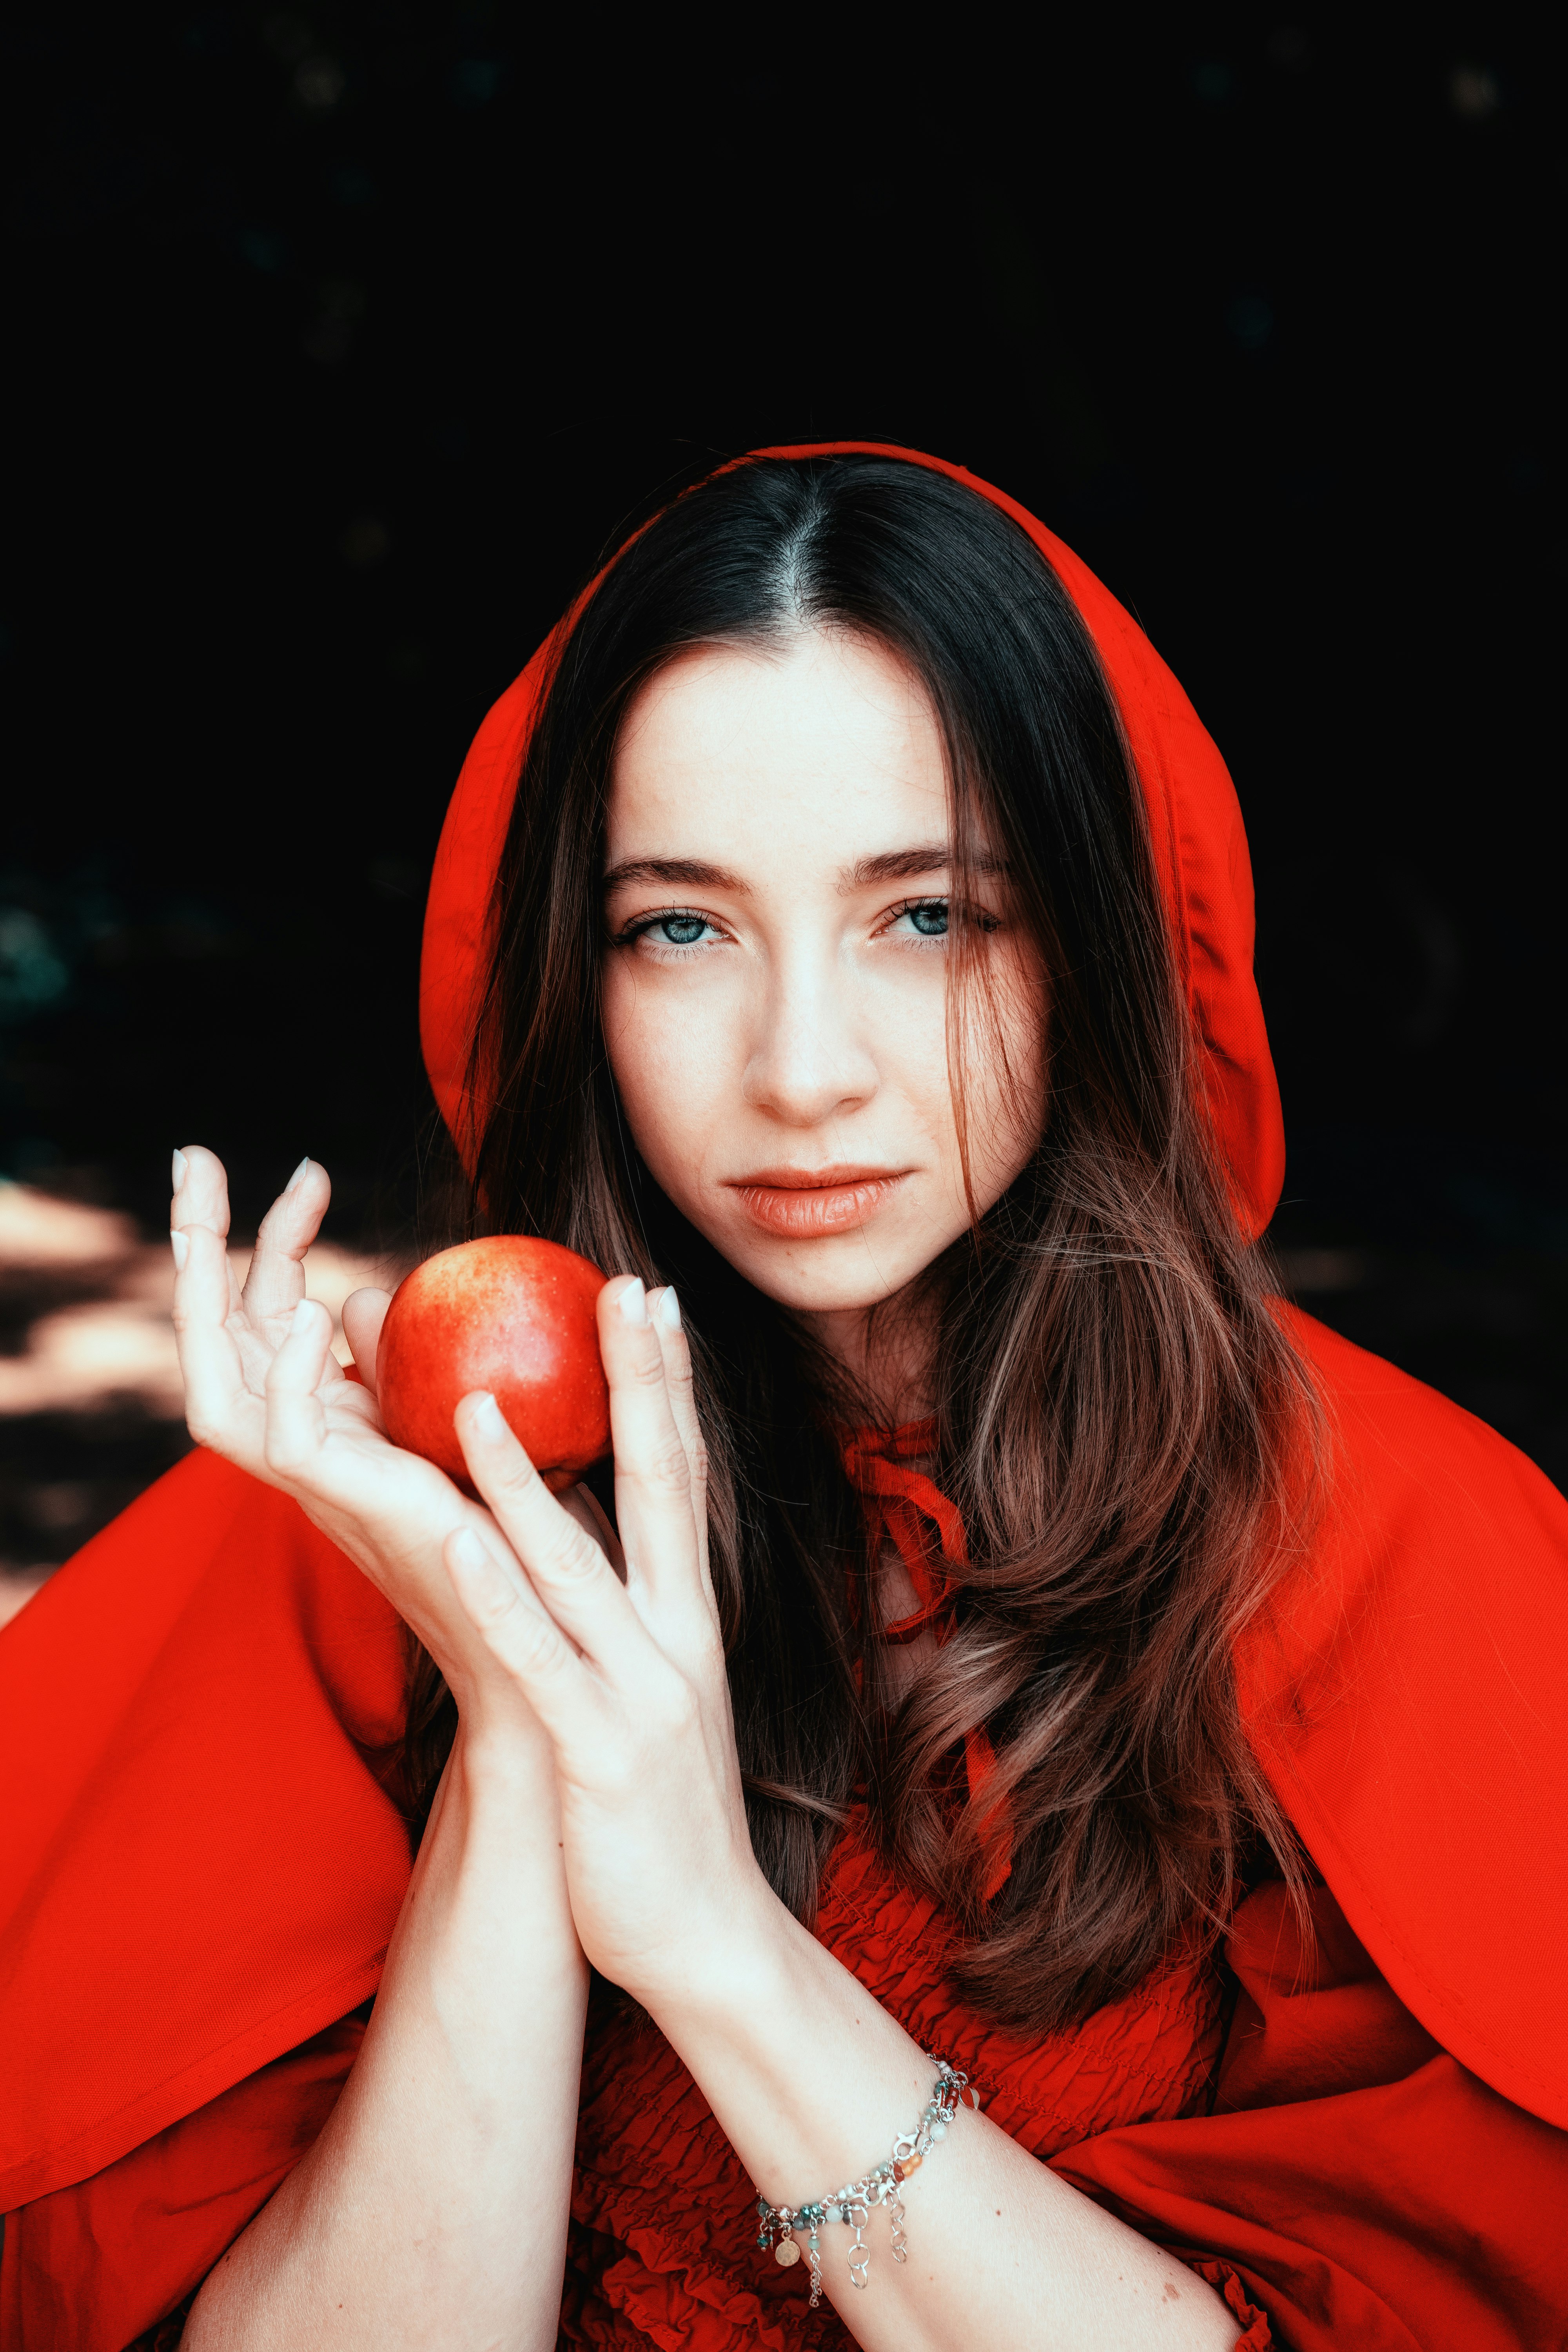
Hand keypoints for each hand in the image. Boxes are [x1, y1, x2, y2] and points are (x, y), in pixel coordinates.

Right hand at [168, 1144, 604, 1733]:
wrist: (547, 1640)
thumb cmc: (531, 1533)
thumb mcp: (479, 1416)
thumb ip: (427, 1361)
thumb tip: (380, 1296)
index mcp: (338, 1424)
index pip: (274, 1320)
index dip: (276, 1246)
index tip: (313, 1171)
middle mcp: (309, 1448)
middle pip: (218, 1336)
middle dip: (196, 1247)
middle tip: (194, 1154)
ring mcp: (316, 1481)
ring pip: (213, 1379)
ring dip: (204, 1288)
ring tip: (215, 1204)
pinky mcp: (342, 1510)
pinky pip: (282, 1434)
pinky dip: (290, 1371)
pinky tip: (316, 1311)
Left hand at [440, 1274, 771, 2005]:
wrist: (710, 1940)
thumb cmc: (664, 1813)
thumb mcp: (653, 1694)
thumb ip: (623, 1614)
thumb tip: (577, 1535)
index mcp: (688, 1619)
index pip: (686, 1476)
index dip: (671, 1384)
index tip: (654, 1297)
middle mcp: (676, 1637)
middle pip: (664, 1486)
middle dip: (643, 1383)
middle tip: (628, 1287)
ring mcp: (639, 1694)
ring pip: (578, 1565)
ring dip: (528, 1478)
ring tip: (480, 1396)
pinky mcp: (593, 1755)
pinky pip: (537, 1663)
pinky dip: (500, 1598)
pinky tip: (459, 1544)